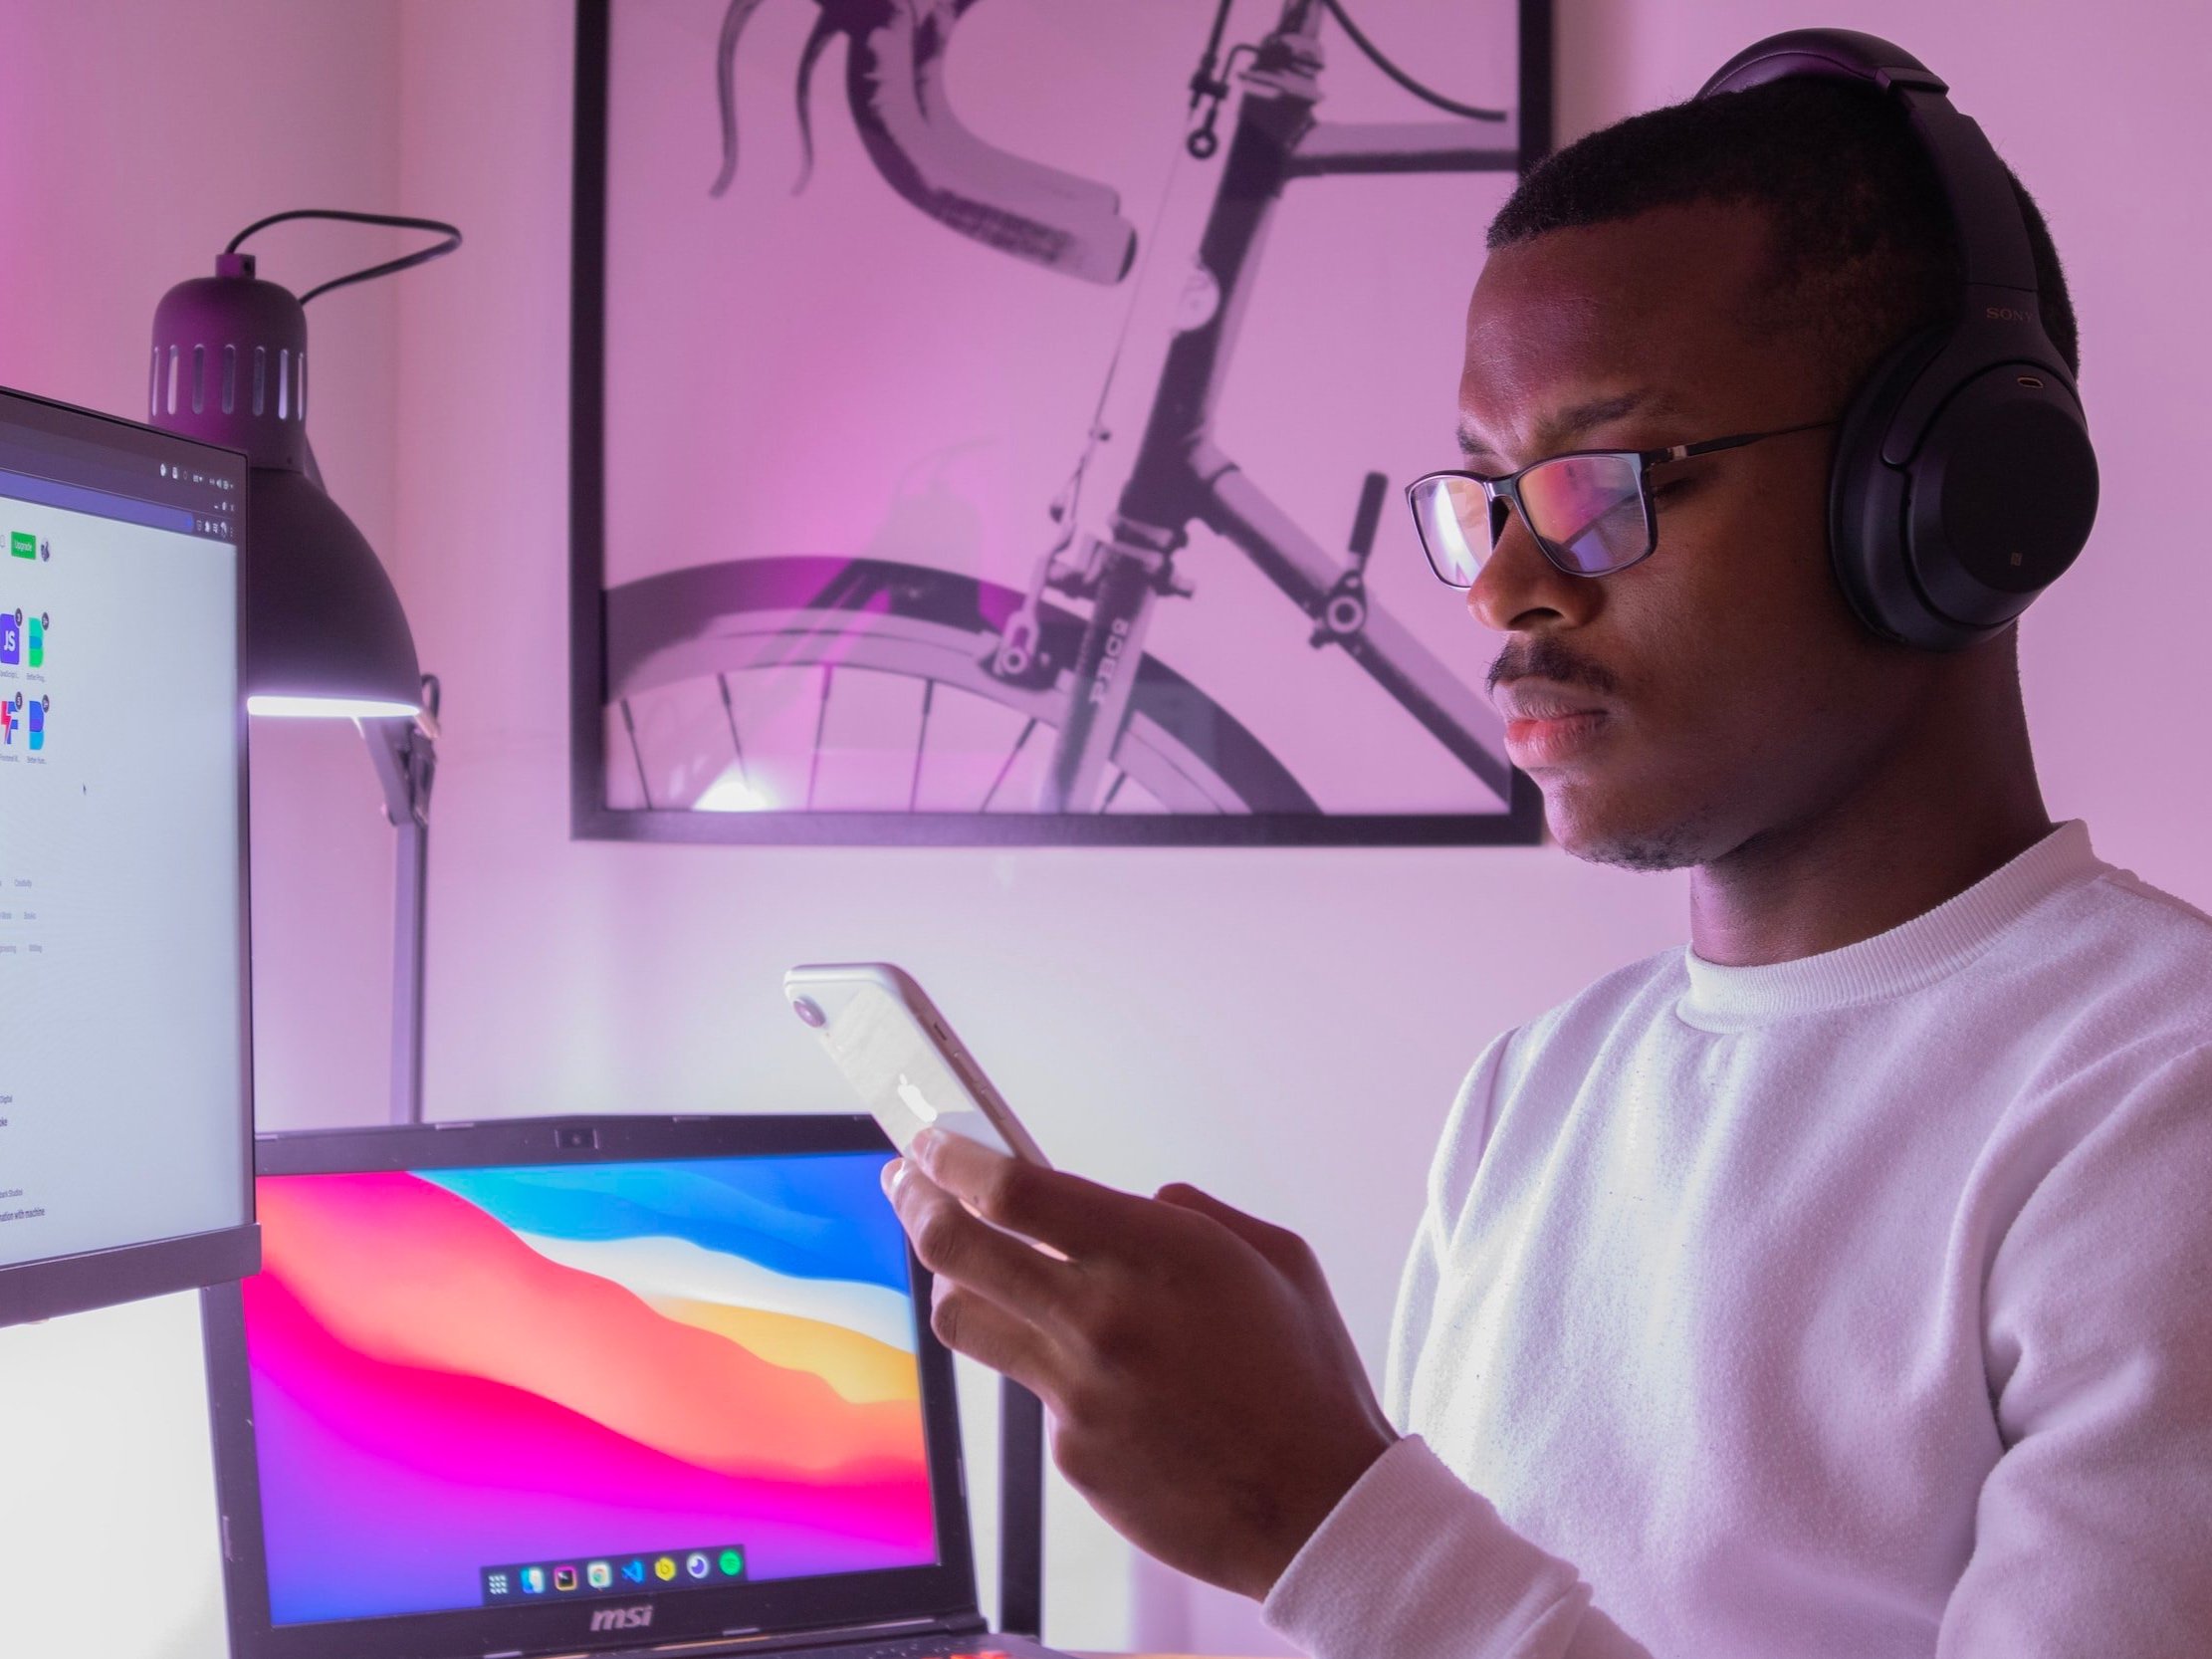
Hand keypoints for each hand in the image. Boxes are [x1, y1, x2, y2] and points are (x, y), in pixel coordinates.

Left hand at [884, 1129, 1398, 1600]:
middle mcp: (1096, 1319)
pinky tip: (1107, 1382)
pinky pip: (1036, 1391)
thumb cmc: (1308, 1375)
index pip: (1010, 1190)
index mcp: (1150, 1255)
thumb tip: (1136, 1204)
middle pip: (954, 1248)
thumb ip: (1192, 1216)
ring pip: (965, 1321)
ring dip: (951, 1280)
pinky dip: (1052, 1369)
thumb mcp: (1274, 1258)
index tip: (932, 1142)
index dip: (953, 1158)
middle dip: (915, 1201)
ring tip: (958, 1262)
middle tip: (904, 1181)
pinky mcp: (1071, 1455)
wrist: (1321, 1510)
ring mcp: (1075, 1393)